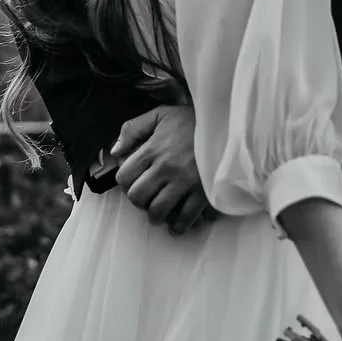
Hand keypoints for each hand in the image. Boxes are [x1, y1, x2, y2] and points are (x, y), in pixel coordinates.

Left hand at [111, 105, 218, 233]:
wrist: (226, 123)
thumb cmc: (191, 120)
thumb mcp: (160, 115)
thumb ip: (133, 129)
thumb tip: (115, 151)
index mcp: (152, 149)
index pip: (124, 177)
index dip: (126, 183)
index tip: (134, 183)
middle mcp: (165, 167)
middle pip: (138, 197)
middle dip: (139, 201)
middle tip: (148, 198)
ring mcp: (184, 182)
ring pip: (158, 212)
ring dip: (157, 216)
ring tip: (161, 212)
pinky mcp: (203, 192)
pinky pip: (186, 217)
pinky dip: (180, 225)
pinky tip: (179, 222)